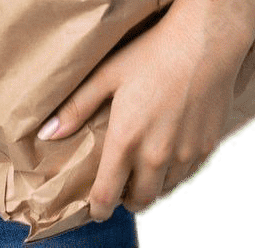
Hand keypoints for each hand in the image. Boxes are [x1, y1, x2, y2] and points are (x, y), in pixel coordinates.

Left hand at [35, 5, 254, 220]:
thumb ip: (76, 108)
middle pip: (140, 201)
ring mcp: (185, 154)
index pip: (107, 195)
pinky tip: (169, 152)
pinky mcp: (207, 148)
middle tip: (120, 186)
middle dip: (126, 200)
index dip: (98, 209)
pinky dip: (175, 173)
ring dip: (152, 186)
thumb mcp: (107, 75)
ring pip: (165, 191)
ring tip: (144, 168)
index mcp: (126, 139)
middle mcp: (156, 155)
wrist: (204, 43)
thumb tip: (47, 134)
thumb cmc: (151, 53)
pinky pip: (187, 175)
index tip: (94, 210)